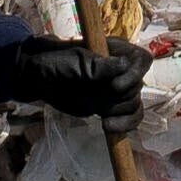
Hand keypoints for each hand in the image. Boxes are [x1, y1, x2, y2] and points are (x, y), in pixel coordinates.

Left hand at [0, 35, 145, 125]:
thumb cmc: (56, 61)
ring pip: (134, 104)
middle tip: (101, 101)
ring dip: (122, 113)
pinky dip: (125, 125)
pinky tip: (110, 128)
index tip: (115, 85)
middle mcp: (120, 71)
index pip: (141, 60)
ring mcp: (115, 90)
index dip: (135, 73)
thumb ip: (99, 66)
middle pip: (138, 86)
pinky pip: (128, 117)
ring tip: (103, 118)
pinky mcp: (109, 107)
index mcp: (116, 52)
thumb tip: (124, 66)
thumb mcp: (76, 61)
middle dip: (122, 97)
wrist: (39, 78)